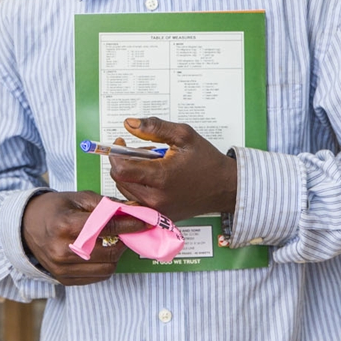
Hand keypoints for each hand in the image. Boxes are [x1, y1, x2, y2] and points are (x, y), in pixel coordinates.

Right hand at [20, 190, 148, 284]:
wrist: (26, 227)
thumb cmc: (55, 208)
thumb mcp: (77, 197)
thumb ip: (104, 204)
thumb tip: (131, 209)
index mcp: (65, 225)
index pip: (107, 227)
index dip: (129, 224)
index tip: (144, 220)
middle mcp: (63, 250)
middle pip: (109, 251)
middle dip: (124, 240)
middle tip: (128, 231)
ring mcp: (62, 268)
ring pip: (106, 268)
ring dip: (116, 255)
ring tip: (114, 242)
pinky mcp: (64, 279)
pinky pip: (96, 277)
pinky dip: (105, 266)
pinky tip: (102, 253)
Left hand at [108, 117, 237, 222]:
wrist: (225, 187)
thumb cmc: (207, 161)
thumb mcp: (184, 135)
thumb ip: (154, 127)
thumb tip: (128, 123)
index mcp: (161, 177)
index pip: (121, 170)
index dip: (115, 154)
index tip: (121, 143)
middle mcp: (156, 198)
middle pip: (119, 180)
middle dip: (123, 162)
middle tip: (141, 152)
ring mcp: (158, 210)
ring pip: (125, 191)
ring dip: (130, 175)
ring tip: (151, 165)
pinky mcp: (160, 217)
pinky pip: (136, 202)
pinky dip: (136, 188)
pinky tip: (149, 178)